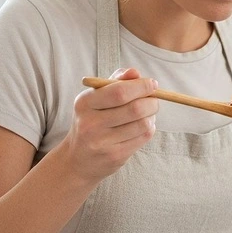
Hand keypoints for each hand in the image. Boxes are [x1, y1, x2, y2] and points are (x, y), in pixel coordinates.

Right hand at [58, 67, 158, 184]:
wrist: (77, 160)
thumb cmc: (91, 121)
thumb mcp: (96, 99)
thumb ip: (115, 82)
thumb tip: (135, 72)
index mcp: (85, 103)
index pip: (119, 92)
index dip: (141, 86)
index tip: (152, 84)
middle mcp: (90, 123)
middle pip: (135, 108)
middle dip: (151, 101)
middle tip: (154, 99)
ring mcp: (102, 142)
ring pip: (142, 124)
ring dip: (151, 116)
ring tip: (147, 114)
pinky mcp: (114, 156)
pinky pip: (143, 137)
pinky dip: (149, 128)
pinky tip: (142, 126)